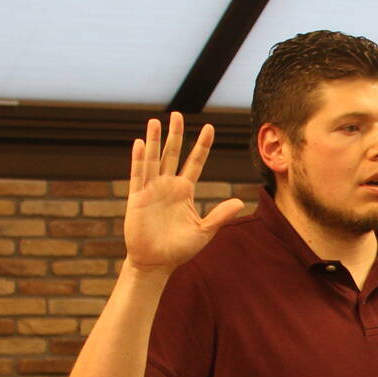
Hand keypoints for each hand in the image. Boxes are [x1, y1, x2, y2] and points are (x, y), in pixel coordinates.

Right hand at [124, 112, 246, 274]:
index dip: (202, 146)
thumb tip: (240, 202)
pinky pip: (138, 175)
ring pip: (153, 159)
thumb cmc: (180, 249)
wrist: (157, 263)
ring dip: (153, 140)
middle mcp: (168, 186)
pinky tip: (140, 143)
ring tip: (155, 121)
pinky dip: (139, 159)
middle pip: (171, 154)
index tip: (209, 127)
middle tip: (177, 114)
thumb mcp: (204, 231)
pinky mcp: (137, 198)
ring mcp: (151, 190)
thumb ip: (220, 216)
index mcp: (184, 191)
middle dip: (175, 134)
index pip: (195, 163)